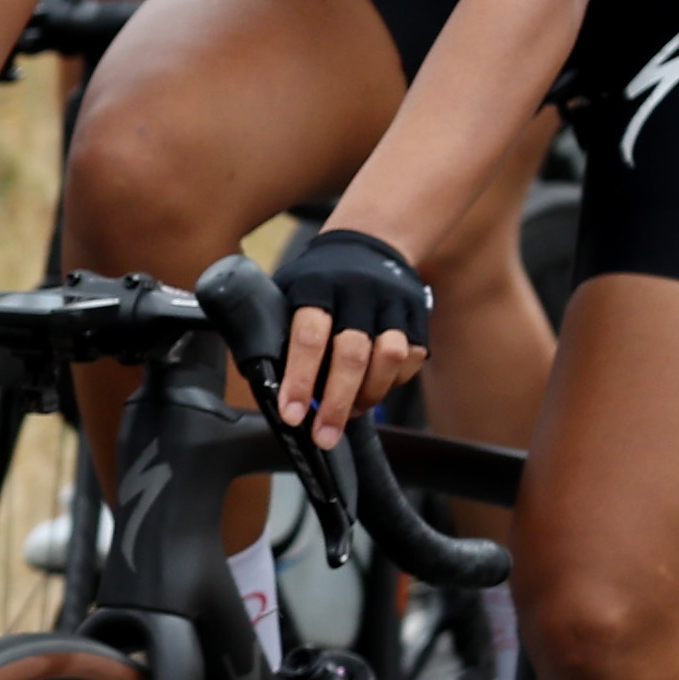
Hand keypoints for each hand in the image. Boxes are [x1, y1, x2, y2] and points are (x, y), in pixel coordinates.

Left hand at [264, 222, 432, 445]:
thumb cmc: (317, 280)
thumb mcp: (284, 291)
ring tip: (350, 414)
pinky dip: (393, 383)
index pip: (308, 338)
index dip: (300, 380)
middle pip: (352, 354)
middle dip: (337, 403)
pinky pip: (411, 359)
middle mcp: (357, 294)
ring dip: (369, 395)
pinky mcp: (417, 316)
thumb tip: (261, 382)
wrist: (369, 243)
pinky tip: (374, 389)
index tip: (292, 414)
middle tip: (324, 436)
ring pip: (389, 358)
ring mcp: (392, 304)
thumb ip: (273, 331)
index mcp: (316, 286)